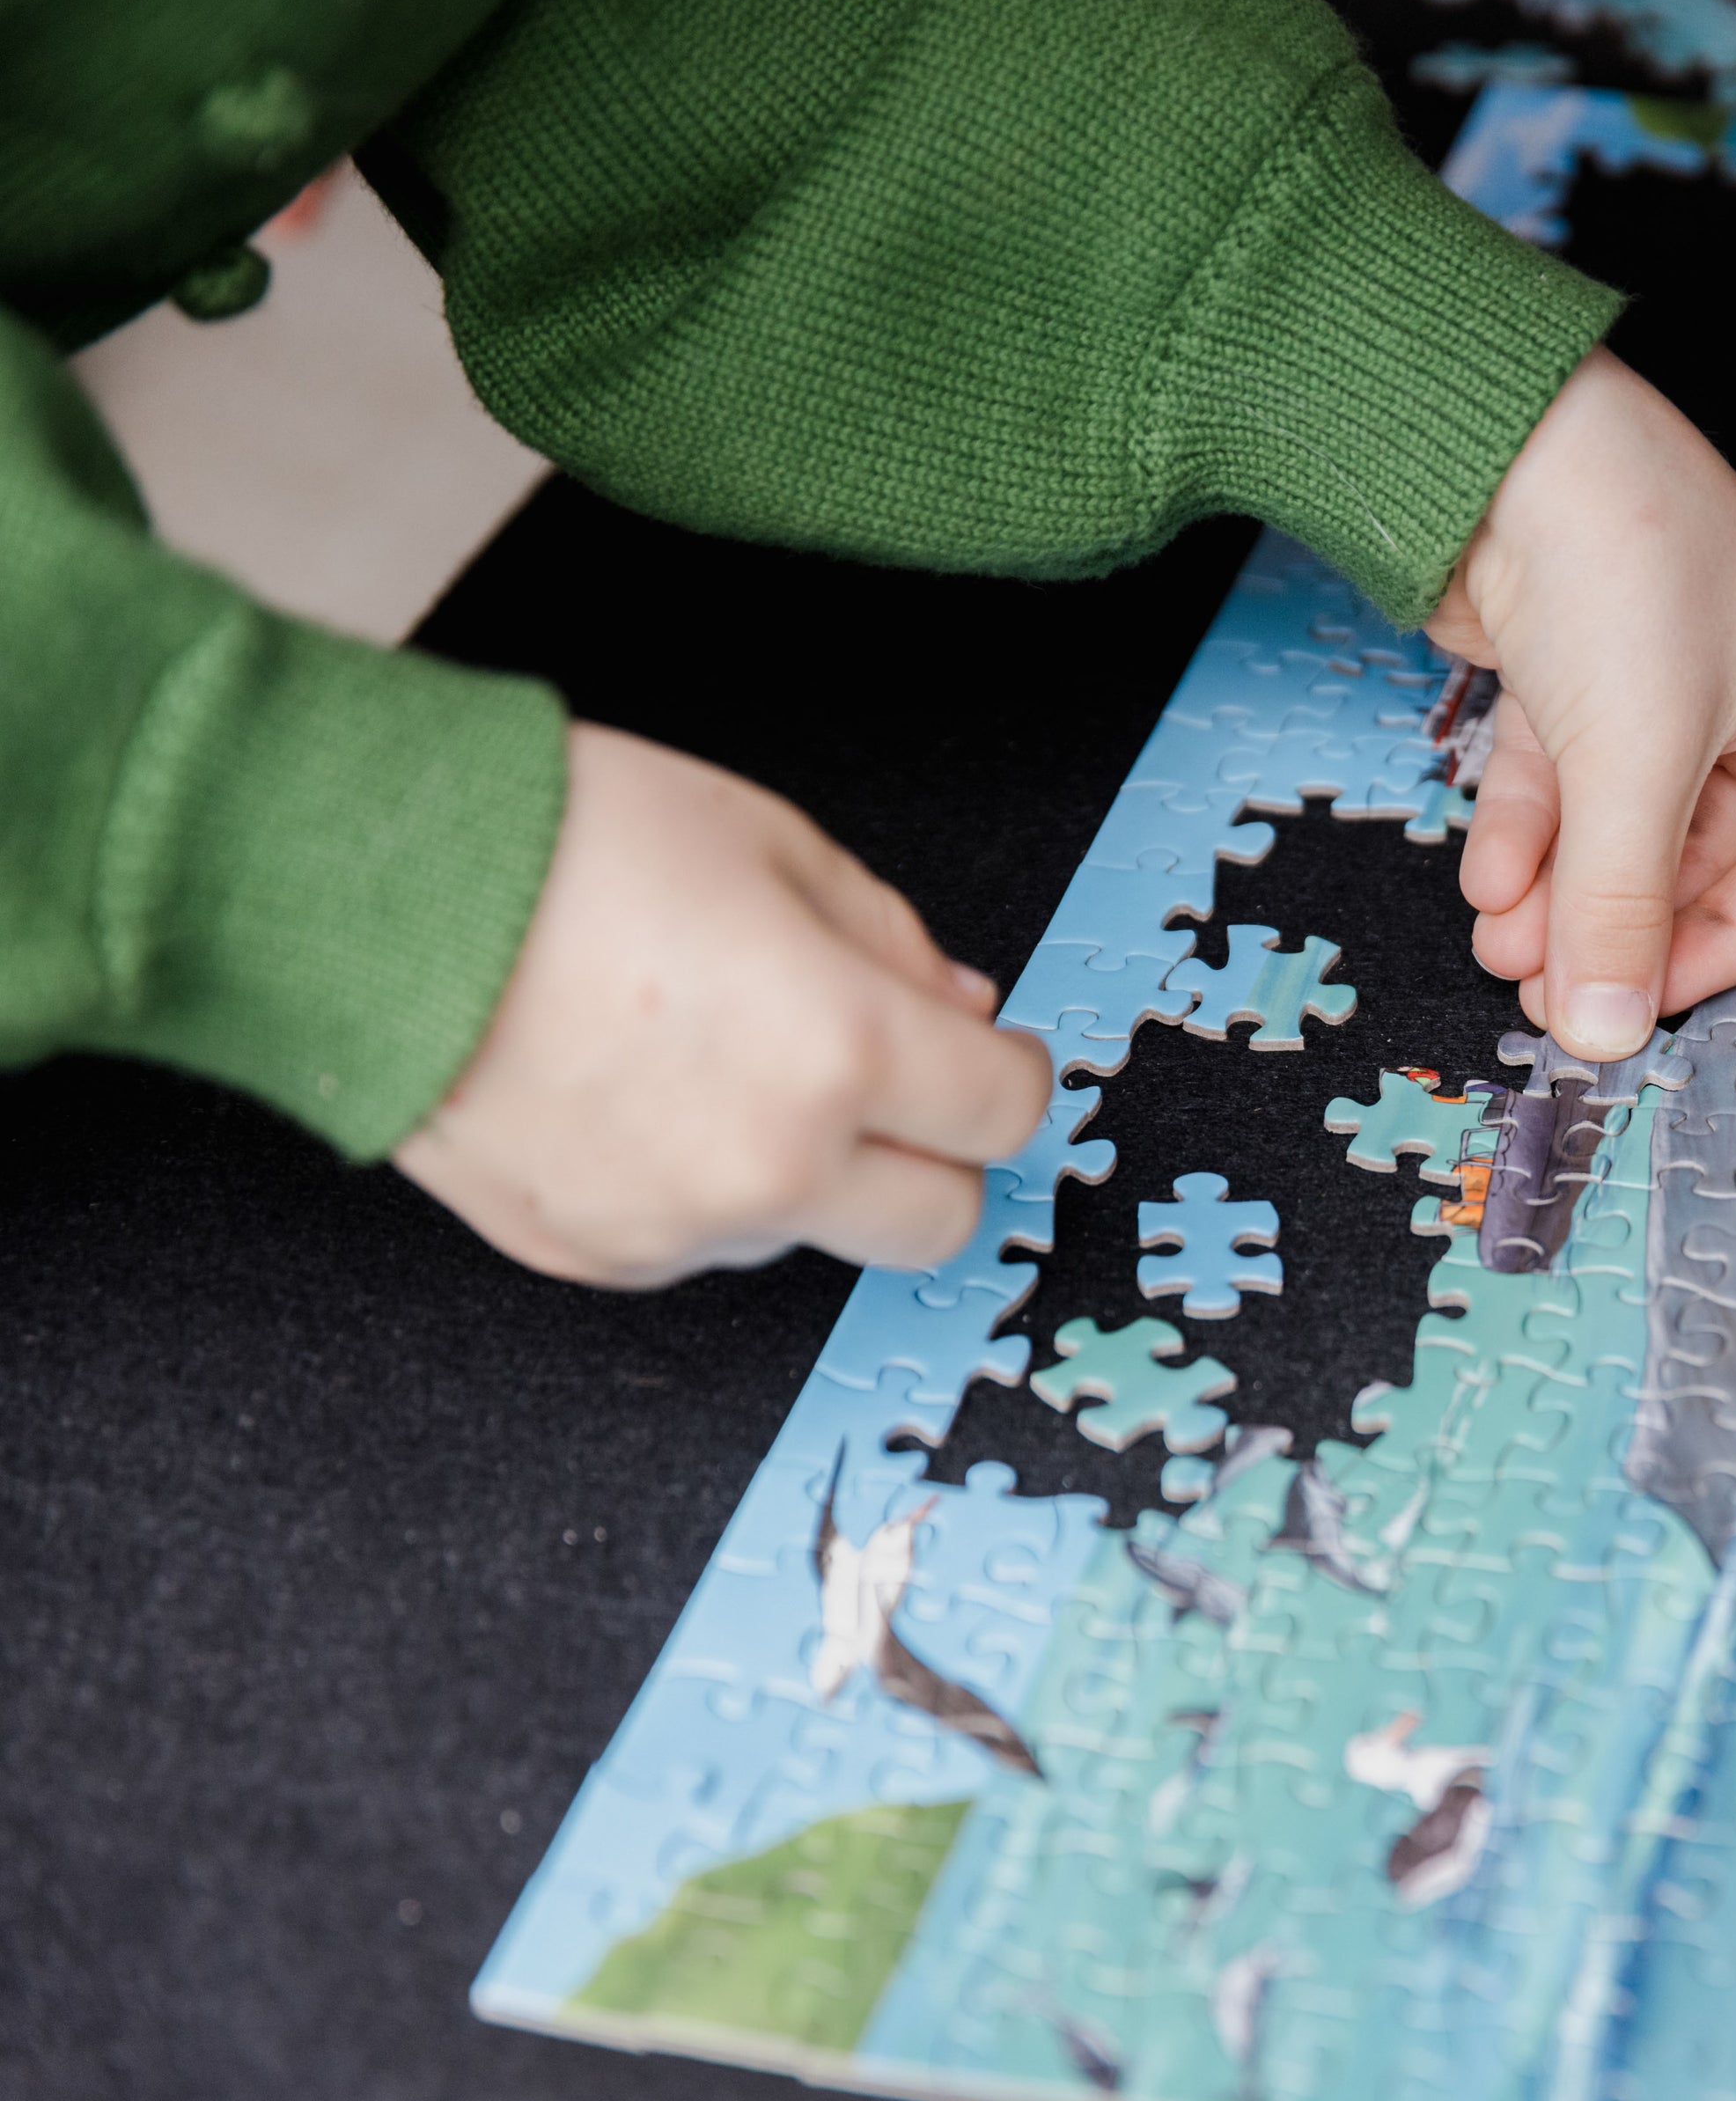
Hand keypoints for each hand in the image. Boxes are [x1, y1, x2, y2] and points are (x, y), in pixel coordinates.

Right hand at [395, 724, 1053, 1286]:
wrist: (365, 894)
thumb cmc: (561, 844)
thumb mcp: (777, 845)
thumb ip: (893, 941)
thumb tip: (959, 1008)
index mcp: (842, 1053)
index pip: (1002, 1116)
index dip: (1005, 1075)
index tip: (985, 1055)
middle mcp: (771, 1167)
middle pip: (935, 1223)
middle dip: (932, 1156)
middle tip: (888, 1087)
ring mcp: (677, 1227)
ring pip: (808, 1234)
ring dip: (804, 1172)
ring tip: (715, 1060)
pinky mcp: (592, 1255)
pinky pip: (698, 1244)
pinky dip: (702, 1190)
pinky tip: (641, 1098)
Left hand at [1428, 348, 1735, 1059]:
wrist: (1492, 434)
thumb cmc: (1619, 557)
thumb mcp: (1633, 765)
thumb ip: (1621, 910)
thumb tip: (1605, 1034)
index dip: (1723, 948)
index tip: (1642, 1000)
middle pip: (1703, 857)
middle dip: (1619, 925)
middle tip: (1551, 995)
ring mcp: (1667, 679)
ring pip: (1625, 824)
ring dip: (1563, 893)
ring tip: (1502, 946)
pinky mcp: (1583, 667)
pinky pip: (1569, 779)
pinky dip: (1530, 832)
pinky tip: (1487, 880)